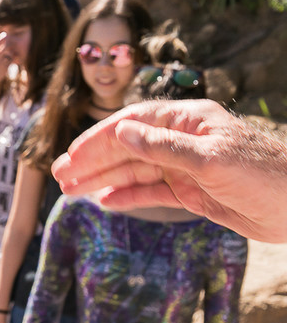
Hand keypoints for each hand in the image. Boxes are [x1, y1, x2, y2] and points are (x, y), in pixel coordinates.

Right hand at [0, 32, 11, 91]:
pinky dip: (10, 59)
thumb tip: (0, 39)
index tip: (5, 34)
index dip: (0, 38)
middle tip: (10, 42)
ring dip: (9, 53)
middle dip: (8, 44)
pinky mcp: (5, 69)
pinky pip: (11, 60)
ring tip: (7, 54)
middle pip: (5, 48)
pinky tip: (7, 61)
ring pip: (9, 54)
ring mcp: (0, 64)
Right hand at [52, 99, 286, 242]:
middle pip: (128, 147)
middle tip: (59, 176)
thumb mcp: (209, 159)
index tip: (72, 155)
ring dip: (102, 180)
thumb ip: (162, 146)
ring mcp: (186, 167)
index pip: (134, 122)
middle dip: (93, 161)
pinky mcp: (192, 192)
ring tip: (71, 191)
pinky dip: (127, 197)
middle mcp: (183, 141)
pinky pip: (151, 192)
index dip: (99, 138)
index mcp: (189, 120)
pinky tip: (104, 202)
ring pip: (134, 171)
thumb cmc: (263, 174)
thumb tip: (120, 130)